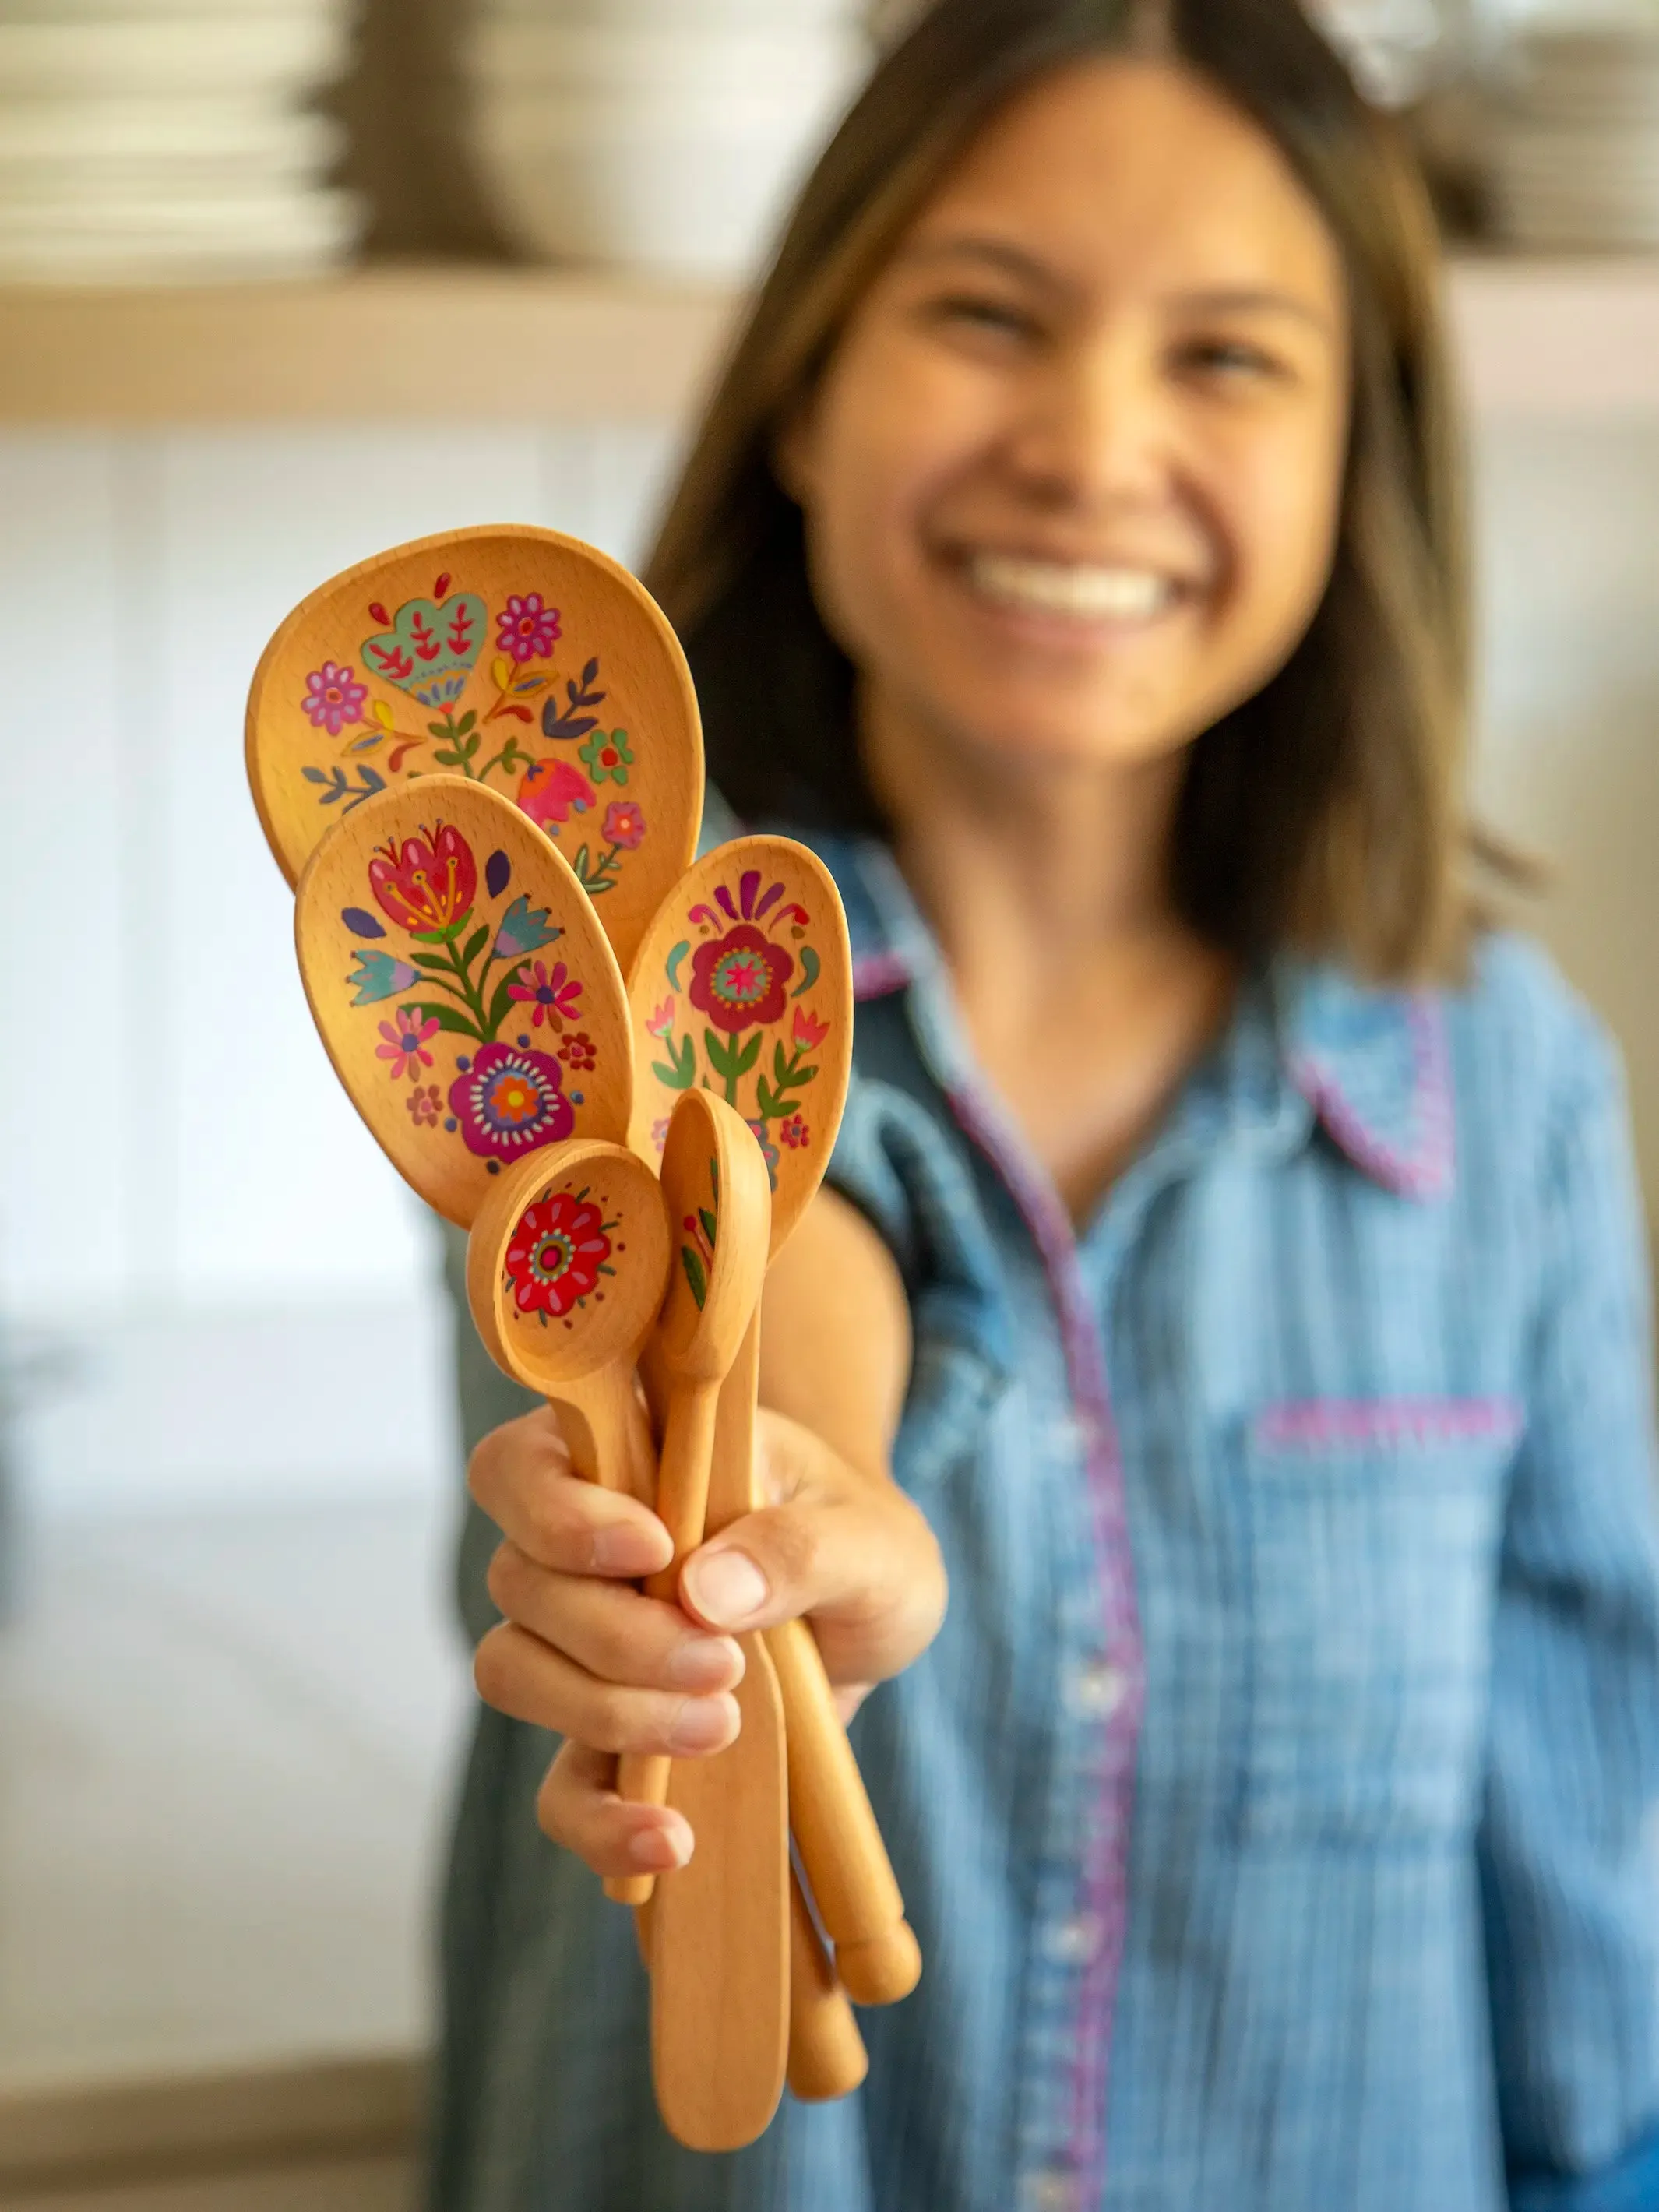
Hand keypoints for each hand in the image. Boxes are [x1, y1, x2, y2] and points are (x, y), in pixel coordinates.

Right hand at [467, 1401, 944, 1885]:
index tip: (654, 1547)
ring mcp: (581, 1641)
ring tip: (722, 1724)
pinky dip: (598, 1822)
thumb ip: (802, 1548)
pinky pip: (558, 1787)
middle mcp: (581, 1544)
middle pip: (519, 1581)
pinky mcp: (605, 1733)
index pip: (523, 1466)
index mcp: (631, 1455)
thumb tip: (706, 1589)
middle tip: (722, 1663)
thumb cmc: (865, 1544)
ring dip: (607, 1711)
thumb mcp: (872, 1539)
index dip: (562, 1511)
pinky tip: (669, 1841)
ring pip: (515, 1671)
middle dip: (615, 1634)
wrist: (873, 1614)